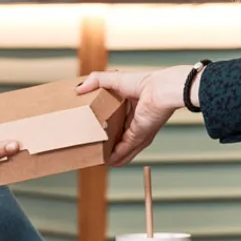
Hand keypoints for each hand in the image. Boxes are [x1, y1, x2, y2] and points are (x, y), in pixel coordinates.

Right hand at [76, 65, 191, 165]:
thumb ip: (96, 81)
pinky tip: (106, 161)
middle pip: (119, 136)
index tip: (94, 128)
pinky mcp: (138, 138)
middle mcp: (136, 122)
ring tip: (98, 159)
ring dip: (111, 155)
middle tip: (93, 147)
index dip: (106, 124)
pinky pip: (124, 151)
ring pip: (122, 148)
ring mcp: (138, 132)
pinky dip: (115, 157)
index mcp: (133, 107)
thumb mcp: (114, 79)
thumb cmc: (146, 83)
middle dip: (108, 143)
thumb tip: (78, 89)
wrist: (162, 91)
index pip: (118, 119)